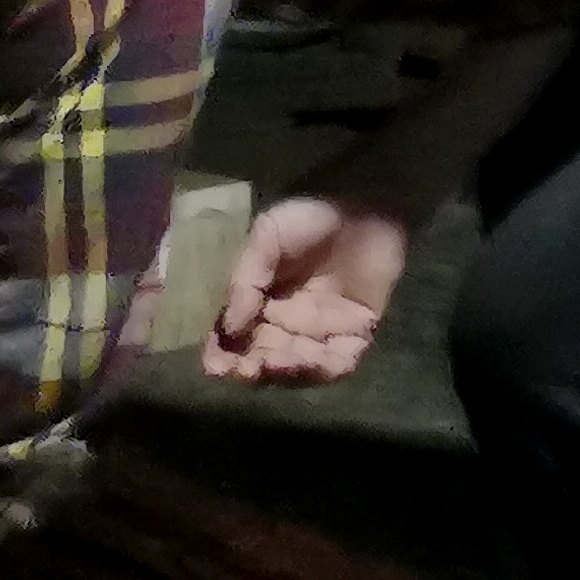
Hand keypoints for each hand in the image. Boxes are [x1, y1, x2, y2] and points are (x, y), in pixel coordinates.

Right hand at [205, 189, 411, 386]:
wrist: (365, 206)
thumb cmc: (311, 217)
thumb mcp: (267, 236)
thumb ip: (246, 278)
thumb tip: (228, 327)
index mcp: (258, 303)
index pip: (233, 338)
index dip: (221, 356)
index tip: (214, 366)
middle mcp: (285, 324)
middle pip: (261, 360)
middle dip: (249, 371)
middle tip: (245, 370)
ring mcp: (320, 333)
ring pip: (297, 369)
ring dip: (284, 373)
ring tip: (274, 363)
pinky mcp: (355, 335)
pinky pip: (338, 364)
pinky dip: (323, 369)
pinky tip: (310, 360)